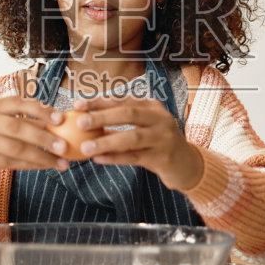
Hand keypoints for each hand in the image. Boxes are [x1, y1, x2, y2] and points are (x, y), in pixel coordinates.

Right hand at [0, 96, 69, 179]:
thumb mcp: (7, 120)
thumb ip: (31, 120)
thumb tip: (63, 124)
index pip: (19, 103)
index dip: (40, 110)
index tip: (60, 118)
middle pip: (18, 127)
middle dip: (43, 137)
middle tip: (64, 146)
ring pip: (17, 149)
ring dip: (42, 156)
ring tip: (61, 162)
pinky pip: (14, 163)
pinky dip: (34, 165)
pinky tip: (48, 166)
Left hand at [77, 96, 203, 190]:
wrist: (186, 164)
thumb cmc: (156, 142)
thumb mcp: (143, 126)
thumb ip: (120, 121)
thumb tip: (84, 119)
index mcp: (152, 106)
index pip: (123, 100)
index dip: (99, 101)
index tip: (78, 105)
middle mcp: (160, 119)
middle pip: (129, 114)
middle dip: (103, 117)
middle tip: (80, 122)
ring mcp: (163, 138)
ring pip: (132, 137)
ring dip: (107, 142)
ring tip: (85, 147)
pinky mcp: (162, 158)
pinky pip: (135, 157)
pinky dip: (115, 158)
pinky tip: (99, 159)